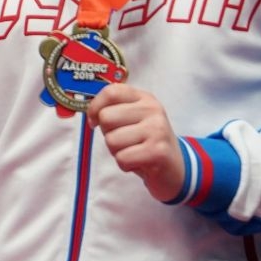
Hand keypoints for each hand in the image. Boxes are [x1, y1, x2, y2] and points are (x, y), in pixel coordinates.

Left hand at [87, 83, 185, 202]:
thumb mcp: (132, 119)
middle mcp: (153, 110)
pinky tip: (139, 162)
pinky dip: (125, 165)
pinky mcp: (158, 152)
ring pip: (111, 140)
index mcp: (144, 98)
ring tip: (134, 152)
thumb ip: (112, 110)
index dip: (95, 107)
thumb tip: (85, 114)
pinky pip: (122, 158)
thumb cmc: (144, 142)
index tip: (95, 121)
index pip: (111, 92)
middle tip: (125, 142)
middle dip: (108, 134)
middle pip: (106, 117)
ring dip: (117, 152)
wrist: (175, 168)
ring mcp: (157, 130)